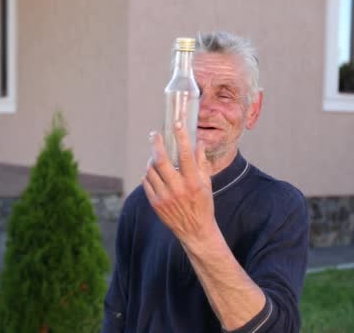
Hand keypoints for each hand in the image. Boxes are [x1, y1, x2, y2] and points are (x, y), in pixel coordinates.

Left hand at [142, 121, 216, 245]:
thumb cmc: (203, 204)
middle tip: (155, 135)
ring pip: (151, 171)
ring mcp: (164, 197)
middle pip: (161, 160)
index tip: (177, 123)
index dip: (181, 137)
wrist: (195, 231)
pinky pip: (146, 183)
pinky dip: (148, 174)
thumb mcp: (207, 183)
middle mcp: (178, 189)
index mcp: (193, 182)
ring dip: (151, 160)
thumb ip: (202, 162)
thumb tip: (199, 143)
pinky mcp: (155, 204)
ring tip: (155, 156)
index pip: (185, 154)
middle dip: (156, 144)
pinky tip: (153, 173)